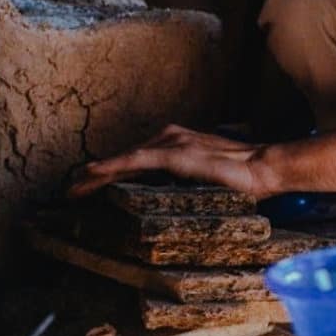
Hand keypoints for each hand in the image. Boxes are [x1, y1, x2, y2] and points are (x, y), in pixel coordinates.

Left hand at [67, 124, 276, 198]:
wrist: (264, 168)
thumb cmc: (243, 178)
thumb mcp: (207, 179)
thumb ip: (187, 182)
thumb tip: (172, 199)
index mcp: (177, 142)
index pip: (136, 159)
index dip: (111, 172)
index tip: (89, 187)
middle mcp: (170, 136)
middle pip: (124, 158)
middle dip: (95, 176)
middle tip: (71, 192)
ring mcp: (172, 143)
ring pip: (124, 159)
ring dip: (96, 175)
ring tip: (73, 190)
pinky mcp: (174, 153)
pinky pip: (135, 161)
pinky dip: (111, 167)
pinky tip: (92, 174)